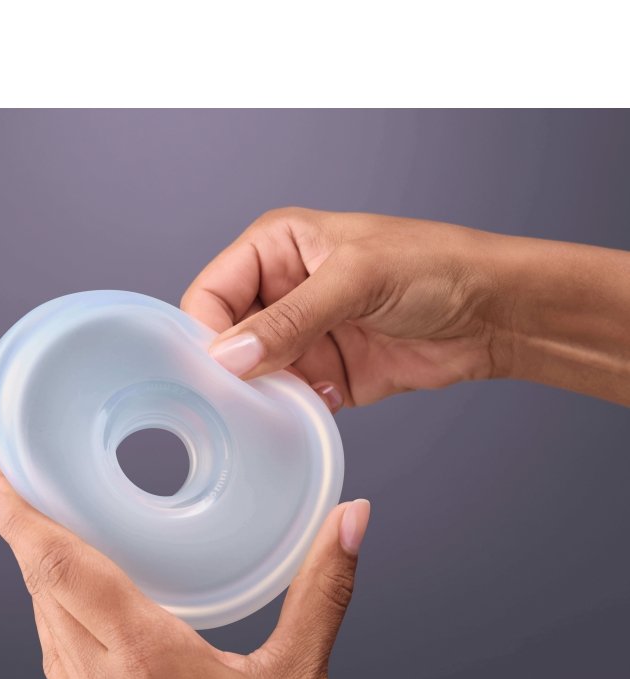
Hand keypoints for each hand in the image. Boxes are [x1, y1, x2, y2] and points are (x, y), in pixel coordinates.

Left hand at [0, 451, 370, 678]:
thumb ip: (321, 593)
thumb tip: (349, 522)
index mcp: (146, 657)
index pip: (59, 568)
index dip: (16, 513)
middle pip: (39, 585)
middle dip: (17, 525)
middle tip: (6, 475)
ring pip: (42, 621)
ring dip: (33, 567)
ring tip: (34, 523)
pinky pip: (55, 656)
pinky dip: (52, 610)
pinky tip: (72, 599)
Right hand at [181, 208, 629, 407]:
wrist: (494, 313)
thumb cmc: (435, 266)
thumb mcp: (356, 281)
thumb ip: (290, 319)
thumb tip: (230, 355)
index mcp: (275, 247)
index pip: (212, 293)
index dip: (205, 332)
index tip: (210, 372)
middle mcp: (280, 291)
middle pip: (226, 340)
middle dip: (231, 370)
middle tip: (239, 398)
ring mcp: (301, 336)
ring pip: (254, 376)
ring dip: (263, 395)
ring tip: (282, 403)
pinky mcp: (324, 373)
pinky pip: (288, 400)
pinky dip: (292, 411)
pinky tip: (315, 407)